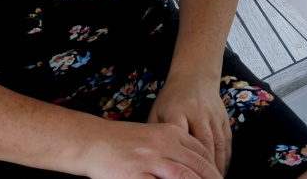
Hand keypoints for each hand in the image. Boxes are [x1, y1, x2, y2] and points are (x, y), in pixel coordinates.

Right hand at [79, 118, 221, 178]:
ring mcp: (149, 160)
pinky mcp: (135, 175)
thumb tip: (195, 166)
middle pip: (197, 167)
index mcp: (171, 133)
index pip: (201, 153)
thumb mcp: (154, 135)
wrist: (92, 141)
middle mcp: (163, 144)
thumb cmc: (123, 141)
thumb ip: (175, 148)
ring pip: (183, 177)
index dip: (214, 170)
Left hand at [148, 76, 231, 176]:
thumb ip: (154, 134)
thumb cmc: (171, 98)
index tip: (182, 175)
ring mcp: (213, 115)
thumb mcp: (157, 112)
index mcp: (177, 112)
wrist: (195, 76)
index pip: (180, 139)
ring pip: (217, 144)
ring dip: (216, 166)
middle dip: (204, 168)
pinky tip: (221, 170)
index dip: (182, 159)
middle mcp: (197, 113)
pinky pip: (227, 141)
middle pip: (203, 144)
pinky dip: (226, 158)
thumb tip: (151, 157)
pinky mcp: (224, 118)